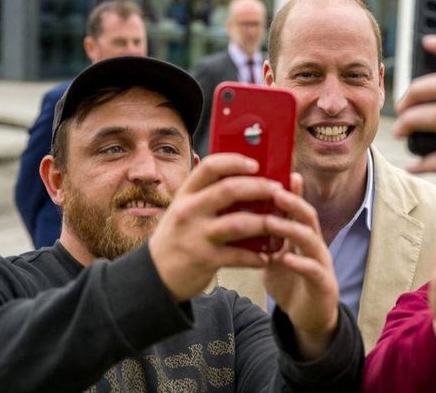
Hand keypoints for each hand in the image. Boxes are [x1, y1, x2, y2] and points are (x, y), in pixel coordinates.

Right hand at [148, 153, 280, 302]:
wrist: (155, 274)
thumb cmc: (178, 237)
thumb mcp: (185, 210)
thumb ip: (208, 196)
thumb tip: (249, 182)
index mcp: (186, 194)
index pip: (210, 167)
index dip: (235, 162)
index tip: (255, 164)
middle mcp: (189, 211)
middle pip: (229, 190)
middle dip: (259, 188)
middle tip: (278, 191)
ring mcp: (196, 235)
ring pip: (239, 223)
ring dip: (265, 223)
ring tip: (280, 224)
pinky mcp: (204, 260)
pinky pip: (238, 255)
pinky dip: (256, 257)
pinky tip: (267, 257)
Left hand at [263, 173, 338, 358]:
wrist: (309, 318)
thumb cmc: (292, 283)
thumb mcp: (275, 256)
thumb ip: (265, 238)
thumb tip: (242, 217)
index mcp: (302, 237)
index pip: (297, 209)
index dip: (291, 191)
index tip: (278, 173)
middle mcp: (315, 245)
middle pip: (308, 217)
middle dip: (292, 202)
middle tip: (273, 190)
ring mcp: (321, 264)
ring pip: (311, 240)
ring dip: (291, 229)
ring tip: (272, 221)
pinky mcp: (324, 285)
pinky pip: (313, 270)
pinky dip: (300, 263)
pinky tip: (286, 258)